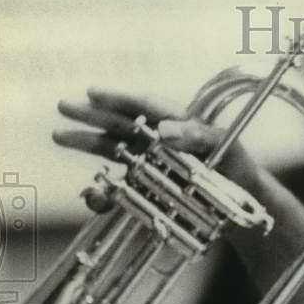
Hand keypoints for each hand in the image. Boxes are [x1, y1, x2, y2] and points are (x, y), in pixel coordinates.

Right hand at [52, 88, 258, 192]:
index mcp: (178, 124)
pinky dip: (102, 193)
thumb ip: (200, 137)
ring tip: (59, 135)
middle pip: (121, 124)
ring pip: (112, 150)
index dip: (121, 98)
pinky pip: (116, 190)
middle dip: (92, 116)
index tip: (94, 93)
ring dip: (86, 143)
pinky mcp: (144, 191)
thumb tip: (163, 130)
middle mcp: (158, 141)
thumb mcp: (227, 150)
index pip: (147, 106)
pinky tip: (93, 196)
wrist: (243, 211)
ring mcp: (148, 165)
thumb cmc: (238, 171)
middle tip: (64, 106)